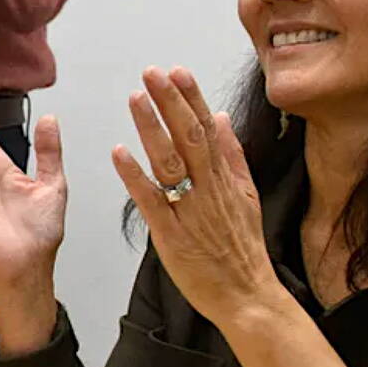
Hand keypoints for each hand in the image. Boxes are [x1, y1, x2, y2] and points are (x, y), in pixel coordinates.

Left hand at [111, 67, 283, 327]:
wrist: (246, 295)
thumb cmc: (242, 248)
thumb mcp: (247, 195)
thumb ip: (232, 155)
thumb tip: (221, 117)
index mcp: (224, 178)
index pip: (207, 128)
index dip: (191, 98)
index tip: (177, 71)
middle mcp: (209, 189)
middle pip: (189, 137)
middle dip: (170, 102)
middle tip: (151, 73)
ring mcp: (190, 210)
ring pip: (170, 163)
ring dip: (152, 129)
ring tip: (136, 99)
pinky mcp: (172, 235)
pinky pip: (151, 201)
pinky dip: (135, 176)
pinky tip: (120, 153)